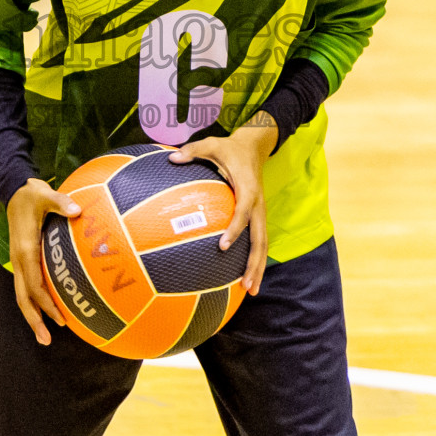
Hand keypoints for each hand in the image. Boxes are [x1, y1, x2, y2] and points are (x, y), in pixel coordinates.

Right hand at [6, 178, 82, 344]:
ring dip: (32, 317)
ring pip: (22, 295)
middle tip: (47, 341)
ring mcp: (19, 261)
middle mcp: (19, 259)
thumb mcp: (46, 194)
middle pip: (24, 297)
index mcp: (26, 249)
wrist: (15, 190)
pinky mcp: (23, 260)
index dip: (46, 304)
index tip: (60, 318)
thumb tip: (78, 210)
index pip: (34, 284)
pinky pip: (26, 287)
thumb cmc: (32, 194)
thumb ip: (61, 202)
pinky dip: (34, 303)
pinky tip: (47, 313)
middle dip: (34, 320)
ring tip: (44, 337)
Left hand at [169, 113, 276, 295]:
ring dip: (258, 268)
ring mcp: (261, 212)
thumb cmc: (230, 148)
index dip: (235, 229)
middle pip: (260, 238)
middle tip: (245, 285)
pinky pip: (260, 241)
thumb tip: (171, 158)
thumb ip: (193, 151)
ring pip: (263, 244)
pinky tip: (248, 277)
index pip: (243, 213)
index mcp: (247, 189)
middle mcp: (258, 204)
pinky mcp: (259, 216)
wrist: (254, 147)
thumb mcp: (212, 144)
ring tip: (250, 291)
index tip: (223, 246)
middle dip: (254, 263)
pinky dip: (256, 260)